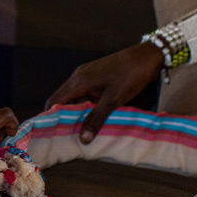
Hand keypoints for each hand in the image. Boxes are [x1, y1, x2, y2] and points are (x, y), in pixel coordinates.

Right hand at [45, 41, 162, 143]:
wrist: (146, 56)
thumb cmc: (129, 76)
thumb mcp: (113, 100)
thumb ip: (96, 119)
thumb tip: (83, 139)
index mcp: (78, 81)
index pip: (55, 101)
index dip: (50, 117)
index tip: (50, 135)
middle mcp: (79, 77)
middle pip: (63, 100)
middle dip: (63, 118)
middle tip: (65, 138)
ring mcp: (88, 76)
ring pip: (75, 98)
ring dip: (76, 113)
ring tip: (78, 132)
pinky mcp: (97, 77)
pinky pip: (85, 94)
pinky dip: (85, 107)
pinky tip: (92, 119)